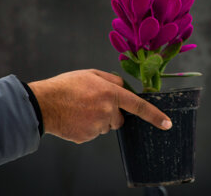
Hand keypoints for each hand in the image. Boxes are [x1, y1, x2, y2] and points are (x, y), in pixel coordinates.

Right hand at [28, 69, 171, 143]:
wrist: (44, 104)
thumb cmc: (66, 86)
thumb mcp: (91, 74)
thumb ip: (112, 80)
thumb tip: (125, 88)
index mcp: (110, 94)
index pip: (138, 106)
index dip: (154, 115)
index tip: (167, 124)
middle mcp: (107, 111)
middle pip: (118, 119)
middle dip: (111, 114)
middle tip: (92, 104)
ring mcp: (96, 126)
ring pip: (105, 126)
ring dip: (98, 120)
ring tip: (80, 109)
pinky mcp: (87, 137)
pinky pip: (93, 133)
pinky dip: (87, 127)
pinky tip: (76, 118)